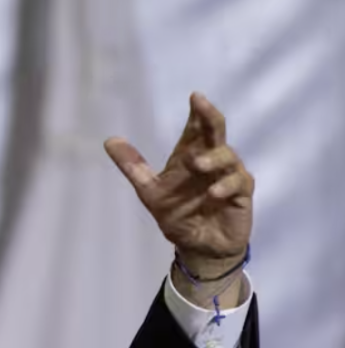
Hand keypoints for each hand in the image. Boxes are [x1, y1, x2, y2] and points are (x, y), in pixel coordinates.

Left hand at [104, 93, 252, 304]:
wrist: (197, 247)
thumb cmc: (178, 215)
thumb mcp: (149, 191)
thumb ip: (133, 166)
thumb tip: (109, 140)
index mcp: (190, 156)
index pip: (196, 128)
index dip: (198, 112)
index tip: (194, 96)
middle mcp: (212, 161)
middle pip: (216, 132)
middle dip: (210, 117)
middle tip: (201, 104)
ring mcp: (229, 176)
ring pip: (228, 157)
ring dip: (214, 158)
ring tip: (198, 164)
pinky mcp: (241, 194)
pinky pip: (238, 183)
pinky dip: (226, 186)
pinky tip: (214, 192)